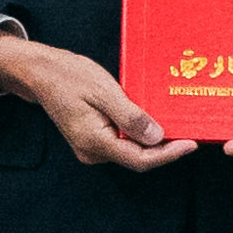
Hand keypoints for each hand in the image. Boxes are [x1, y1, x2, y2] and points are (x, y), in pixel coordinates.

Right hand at [0, 28, 197, 171]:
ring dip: (153, 142)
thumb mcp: (104, 92)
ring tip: (177, 126)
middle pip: (137, 158)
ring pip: (131, 151)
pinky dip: (139, 135)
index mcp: (94, 142)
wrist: (41, 73)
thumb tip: (156, 137)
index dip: (169, 154)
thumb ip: (130, 117)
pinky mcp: (92, 140)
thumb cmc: (69, 76)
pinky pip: (122, 143)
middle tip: (191, 133)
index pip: (139, 159)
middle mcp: (92, 152)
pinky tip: (154, 122)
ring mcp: (91, 148)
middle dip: (165, 148)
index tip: (192, 144)